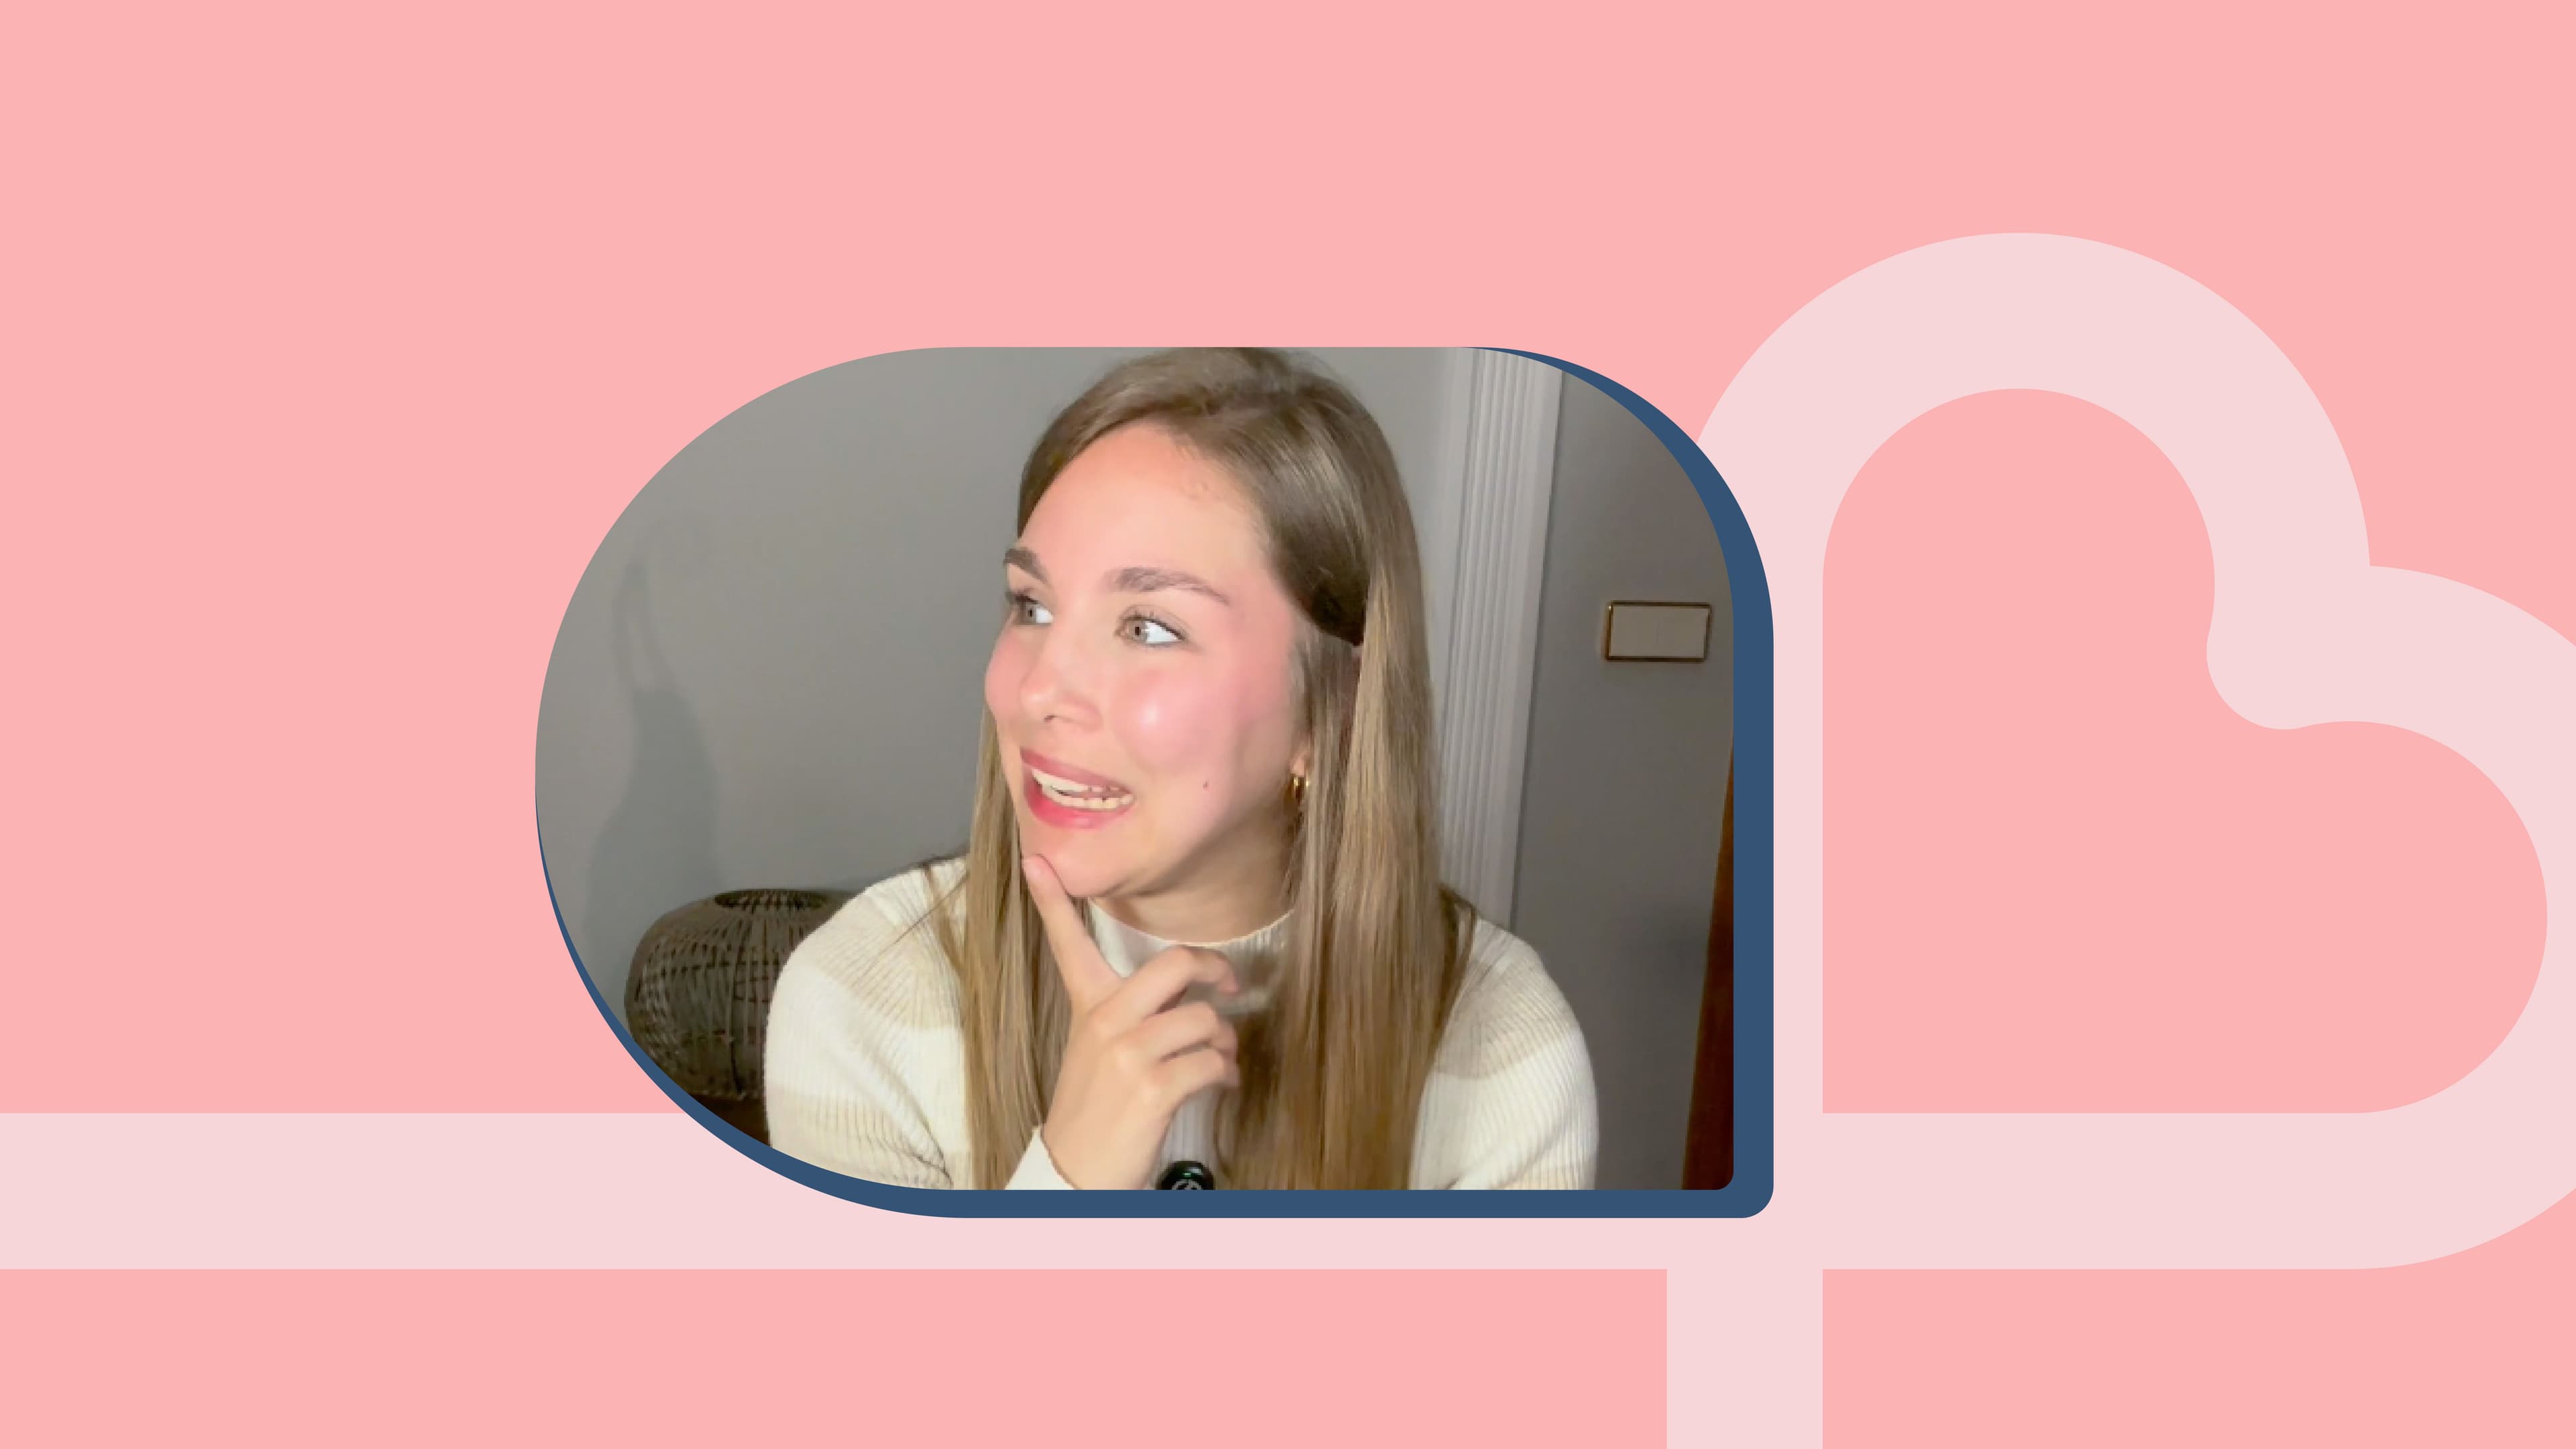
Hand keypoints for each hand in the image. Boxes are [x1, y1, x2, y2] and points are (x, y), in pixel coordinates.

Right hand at [1022, 854, 1241, 1188]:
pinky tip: (1220, 1083)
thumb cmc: (1097, 1112)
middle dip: (1217, 970)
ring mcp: (1128, 1055)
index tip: (1038, 860)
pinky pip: (1213, 1062)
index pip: (1067, 944)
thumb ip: (1133, 1013)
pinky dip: (1227, 1073)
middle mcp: (1105, 1023)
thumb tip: (1191, 992)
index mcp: (1088, 1007)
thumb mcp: (1100, 1052)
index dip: (1053, 901)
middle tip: (1231, 984)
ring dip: (1227, 1041)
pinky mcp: (1153, 1089)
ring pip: (1205, 1019)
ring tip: (1221, 1059)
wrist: (1078, 1176)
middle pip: (1175, 964)